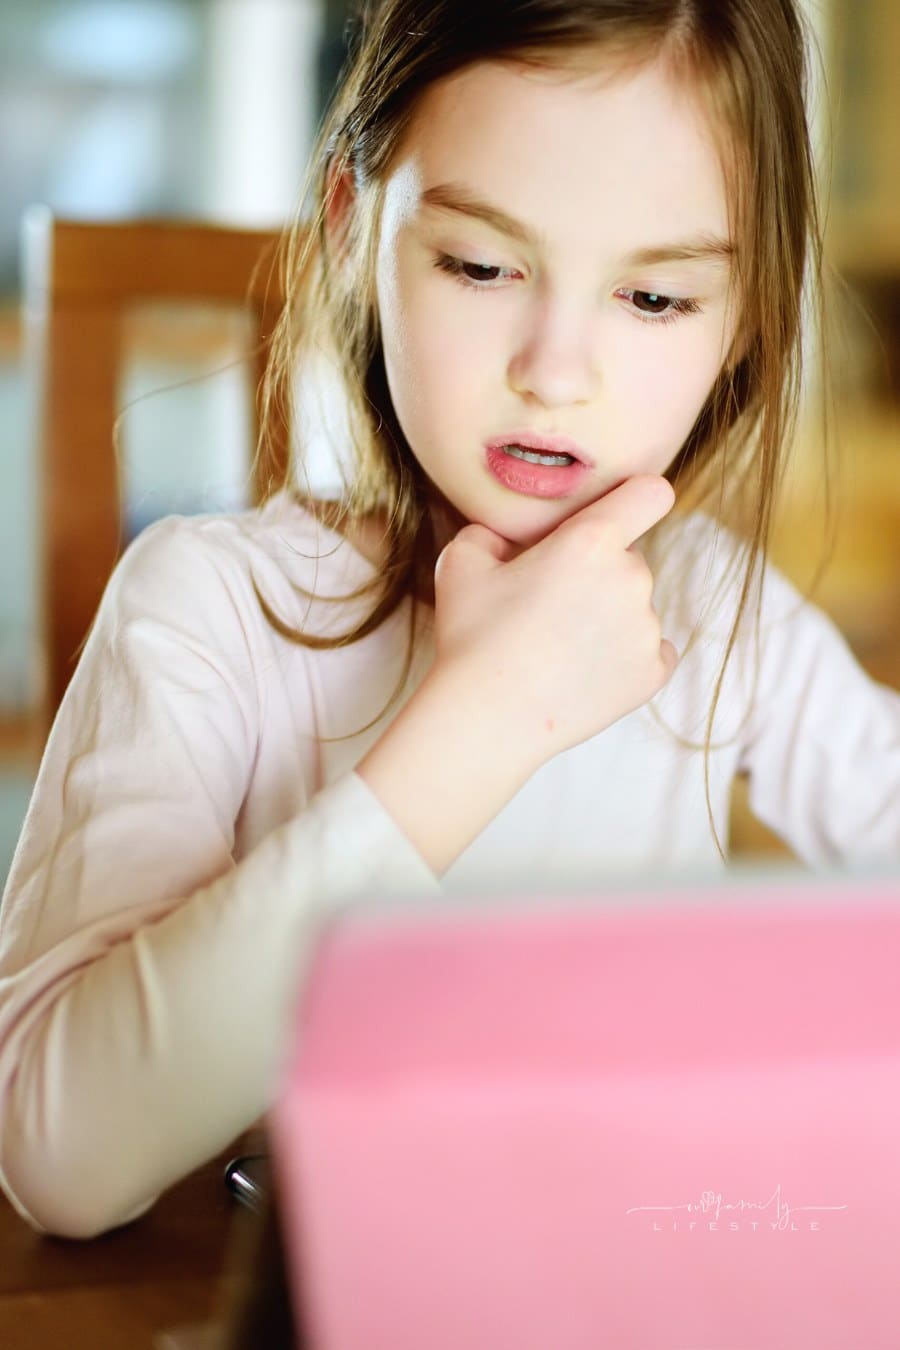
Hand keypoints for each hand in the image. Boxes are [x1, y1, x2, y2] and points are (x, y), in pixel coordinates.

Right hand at [431, 474, 678, 766]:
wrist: (486, 717)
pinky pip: (651, 651)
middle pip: (628, 559)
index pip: (649, 494)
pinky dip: (624, 657)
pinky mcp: (651, 673)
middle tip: (551, 605)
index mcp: (592, 541)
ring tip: (559, 648)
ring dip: (608, 618)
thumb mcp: (461, 564)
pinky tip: (585, 669)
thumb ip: (490, 533)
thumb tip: (506, 539)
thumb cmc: (472, 637)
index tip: (618, 515)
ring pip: (635, 607)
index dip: (635, 500)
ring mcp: (647, 629)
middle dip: (597, 573)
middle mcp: (631, 578)